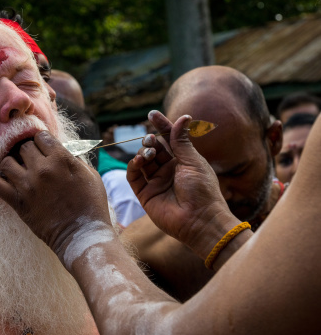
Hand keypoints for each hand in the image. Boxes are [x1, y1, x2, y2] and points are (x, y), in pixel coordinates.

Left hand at [0, 131, 113, 257]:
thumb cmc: (91, 205)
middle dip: (28, 152)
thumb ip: (73, 159)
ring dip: (12, 164)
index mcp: (61, 159)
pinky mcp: (18, 202)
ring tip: (18, 170)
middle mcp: (42, 169)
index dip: (42, 142)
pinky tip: (4, 180)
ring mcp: (28, 185)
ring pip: (6, 162)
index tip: (44, 149)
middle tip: (32, 161)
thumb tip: (59, 151)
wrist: (82, 235)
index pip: (41, 136)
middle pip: (23, 147)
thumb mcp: (90, 175)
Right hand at [127, 111, 238, 257]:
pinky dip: (132, 166)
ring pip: (142, 161)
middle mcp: (168, 170)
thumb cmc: (202, 191)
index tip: (152, 114)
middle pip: (154, 149)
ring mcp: (156, 182)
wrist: (199, 220)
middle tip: (151, 140)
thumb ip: (182, 141)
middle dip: (150, 141)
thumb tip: (183, 116)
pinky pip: (133, 177)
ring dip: (143, 153)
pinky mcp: (145, 194)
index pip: (169, 139)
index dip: (161, 126)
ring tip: (148, 154)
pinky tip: (138, 162)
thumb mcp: (193, 161)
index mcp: (183, 161)